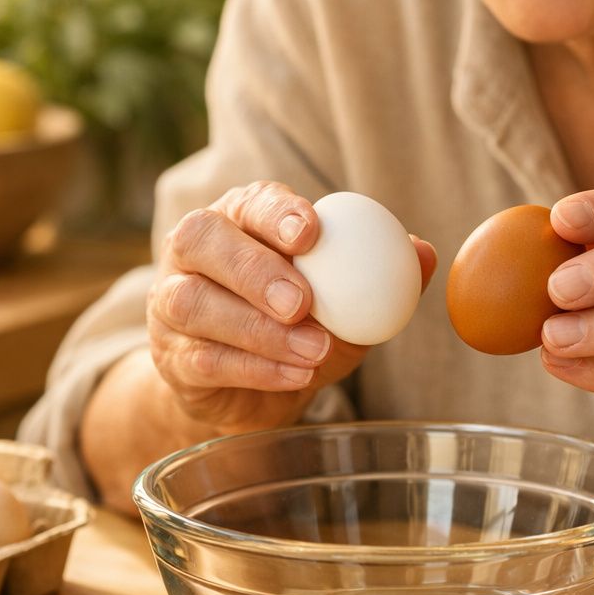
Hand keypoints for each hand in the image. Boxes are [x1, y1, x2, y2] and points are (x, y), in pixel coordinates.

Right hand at [148, 181, 436, 431]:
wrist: (256, 391)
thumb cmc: (303, 326)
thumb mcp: (348, 301)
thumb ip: (382, 276)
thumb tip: (423, 252)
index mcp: (241, 219)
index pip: (252, 202)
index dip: (277, 213)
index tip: (312, 233)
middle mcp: (194, 251)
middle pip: (203, 240)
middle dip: (253, 268)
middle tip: (302, 303)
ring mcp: (170, 303)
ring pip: (194, 303)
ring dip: (258, 330)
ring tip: (312, 351)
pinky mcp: (170, 357)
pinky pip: (202, 358)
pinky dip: (253, 368)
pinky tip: (295, 376)